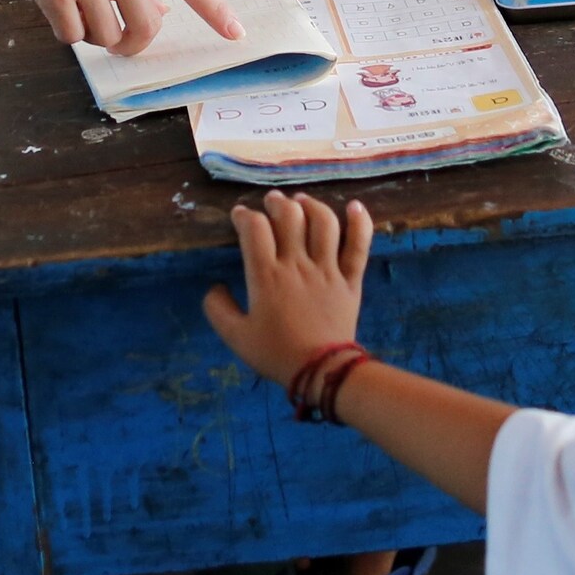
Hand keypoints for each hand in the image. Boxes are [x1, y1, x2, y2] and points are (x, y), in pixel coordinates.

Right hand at [0, 0, 239, 54]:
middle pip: (148, 26)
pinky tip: (55, 6)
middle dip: (135, 44)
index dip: (215, 9)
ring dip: (93, 35)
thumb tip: (157, 12)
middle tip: (120, 41)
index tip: (235, 32)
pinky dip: (65, 31)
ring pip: (107, 36)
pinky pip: (72, 36)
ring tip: (77, 8)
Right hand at [201, 193, 374, 384]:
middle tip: (271, 203)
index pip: (255, 229)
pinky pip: (358, 245)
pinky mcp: (351, 279)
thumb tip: (214, 287)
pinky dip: (360, 223)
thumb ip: (218, 309)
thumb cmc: (276, 353)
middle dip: (276, 203)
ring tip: (301, 202)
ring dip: (311, 205)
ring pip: (323, 223)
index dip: (245, 216)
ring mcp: (328, 269)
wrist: (321, 372)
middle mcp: (297, 264)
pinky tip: (354, 207)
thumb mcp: (236, 337)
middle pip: (289, 217)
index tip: (240, 216)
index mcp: (267, 276)